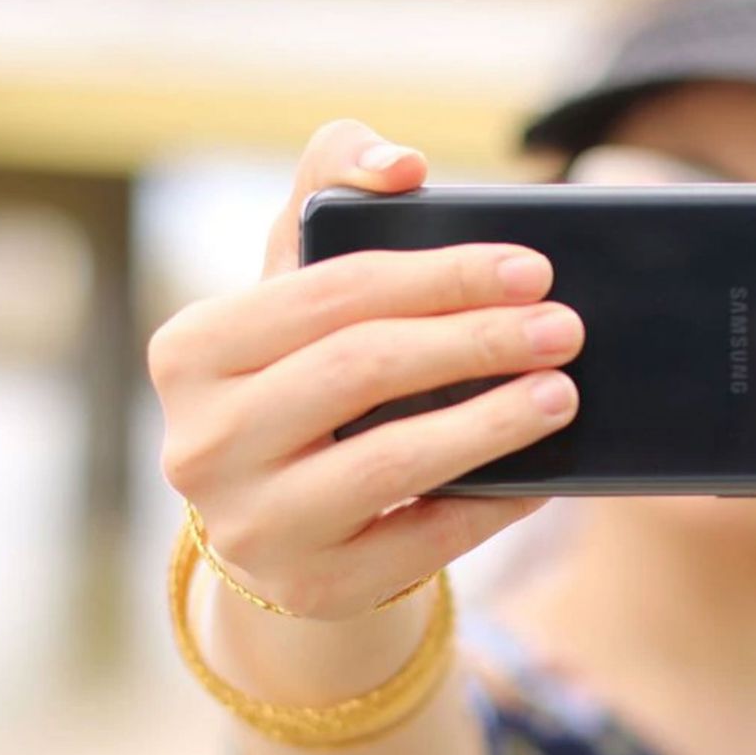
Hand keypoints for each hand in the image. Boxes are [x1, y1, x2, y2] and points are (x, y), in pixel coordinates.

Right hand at [148, 119, 582, 618]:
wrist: (284, 523)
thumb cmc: (306, 379)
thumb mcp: (300, 290)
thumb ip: (331, 193)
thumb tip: (401, 164)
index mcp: (191, 350)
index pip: (331, 292)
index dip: (441, 274)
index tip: (532, 267)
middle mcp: (202, 442)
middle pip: (361, 369)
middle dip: (476, 340)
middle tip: (564, 327)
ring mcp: (251, 526)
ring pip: (389, 461)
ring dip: (492, 422)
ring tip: (563, 393)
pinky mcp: (311, 589)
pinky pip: (421, 541)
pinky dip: (493, 503)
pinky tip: (544, 475)